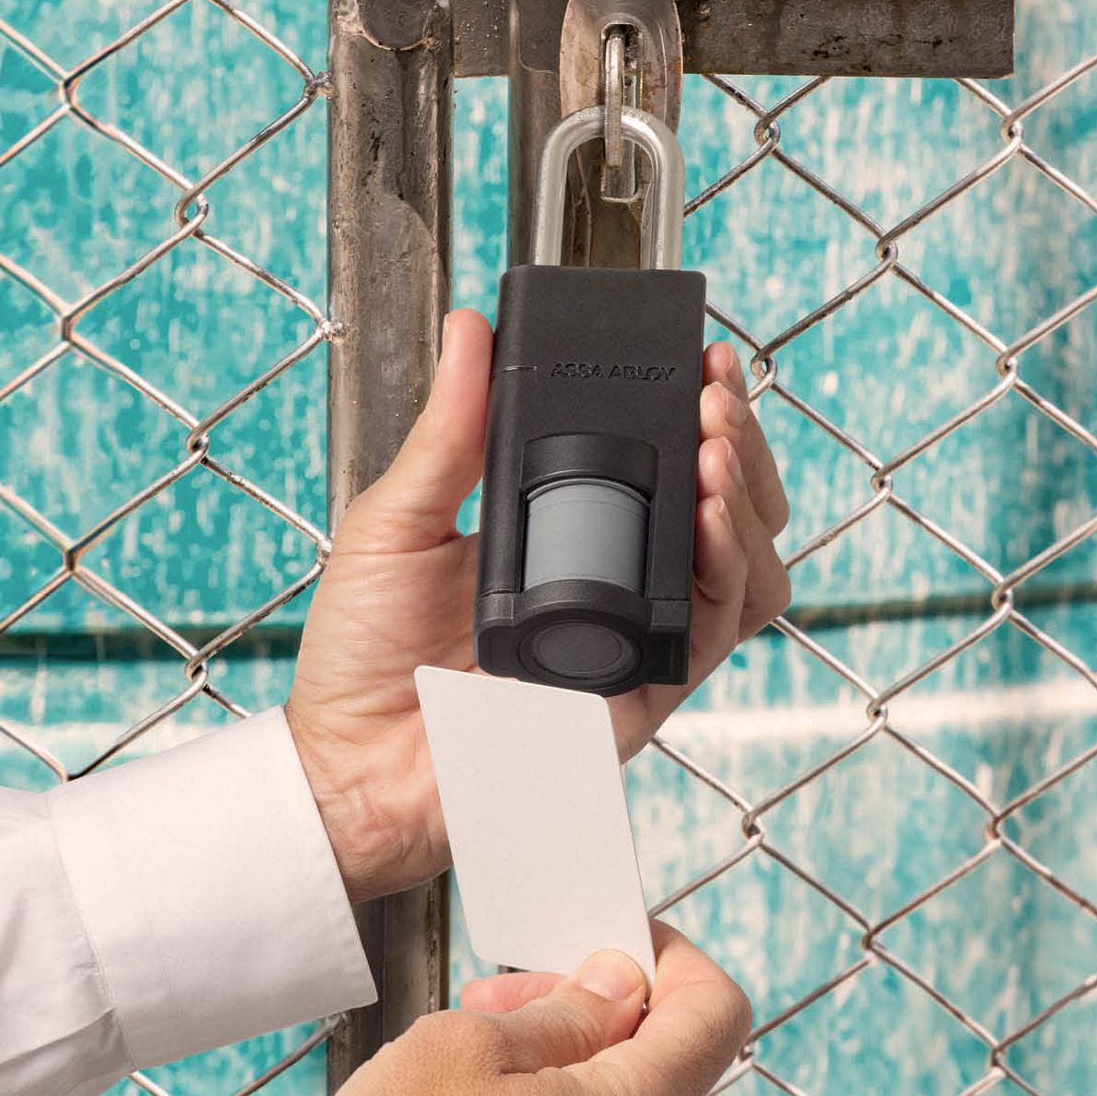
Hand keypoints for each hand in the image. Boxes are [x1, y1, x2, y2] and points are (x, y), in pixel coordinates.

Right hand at [262, 924, 750, 1095]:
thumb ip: (564, 1010)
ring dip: (559, 1054)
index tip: (613, 935)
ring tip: (471, 1041)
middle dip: (592, 1000)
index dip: (672, 956)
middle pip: (660, 1055)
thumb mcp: (468, 1044)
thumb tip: (619, 986)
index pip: (714, 1012)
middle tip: (506, 991)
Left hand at [286, 308, 790, 900]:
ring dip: (746, 496)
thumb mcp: (398, 519)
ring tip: (717, 446)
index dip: (698, 409)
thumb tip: (470, 333)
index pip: (664, 462)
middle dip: (740, 438)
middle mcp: (619, 582)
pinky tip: (707, 516)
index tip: (701, 357)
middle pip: (727, 505)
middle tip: (715, 393)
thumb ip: (448, 431)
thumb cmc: (365, 657)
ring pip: (746, 563)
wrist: (350, 763)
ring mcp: (638, 638)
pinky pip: (717, 629)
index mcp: (571, 535)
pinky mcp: (644, 692)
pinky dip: (727, 567)